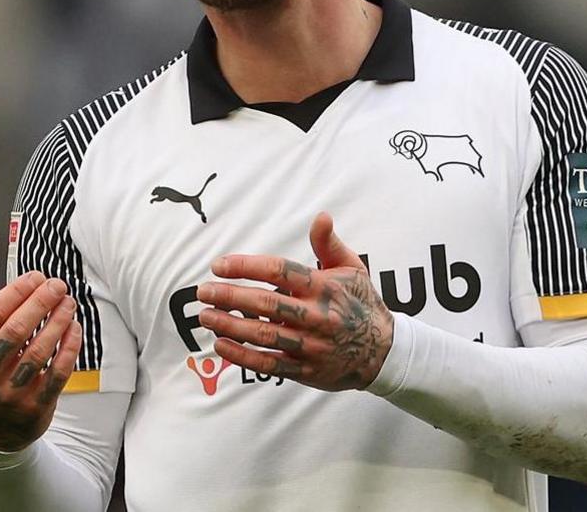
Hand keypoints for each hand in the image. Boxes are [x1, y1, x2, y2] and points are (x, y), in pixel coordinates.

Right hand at [0, 271, 82, 450]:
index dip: (15, 292)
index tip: (35, 277)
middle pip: (16, 331)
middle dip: (40, 302)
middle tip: (57, 284)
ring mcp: (10, 395)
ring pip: (39, 351)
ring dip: (57, 322)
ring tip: (68, 302)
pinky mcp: (35, 408)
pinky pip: (57, 374)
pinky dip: (69, 348)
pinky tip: (74, 328)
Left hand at [197, 212, 391, 390]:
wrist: (384, 352)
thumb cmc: (360, 303)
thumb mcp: (352, 269)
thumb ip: (329, 244)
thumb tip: (321, 216)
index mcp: (324, 287)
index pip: (280, 271)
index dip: (246, 266)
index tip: (219, 265)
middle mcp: (317, 316)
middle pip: (266, 304)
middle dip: (230, 297)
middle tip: (203, 291)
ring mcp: (311, 345)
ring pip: (264, 335)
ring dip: (230, 326)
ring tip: (205, 316)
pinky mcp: (306, 370)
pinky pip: (270, 363)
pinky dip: (242, 357)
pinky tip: (220, 345)